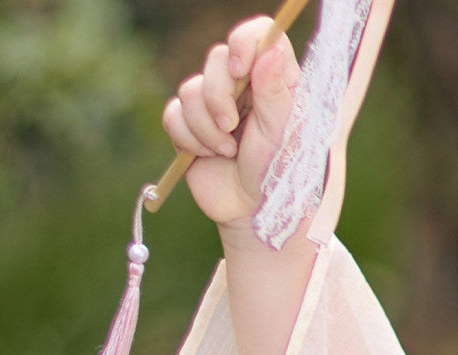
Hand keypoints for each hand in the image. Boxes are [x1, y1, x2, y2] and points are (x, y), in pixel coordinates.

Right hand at [161, 16, 300, 234]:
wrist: (254, 215)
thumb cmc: (279, 176)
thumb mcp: (284, 136)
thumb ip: (277, 92)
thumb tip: (271, 47)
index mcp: (274, 83)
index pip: (257, 35)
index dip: (243, 42)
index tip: (241, 69)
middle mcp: (244, 87)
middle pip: (217, 59)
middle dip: (218, 96)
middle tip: (232, 128)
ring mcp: (214, 104)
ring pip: (190, 90)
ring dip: (206, 128)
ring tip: (228, 152)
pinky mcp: (190, 126)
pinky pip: (174, 115)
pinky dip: (190, 139)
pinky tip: (209, 157)